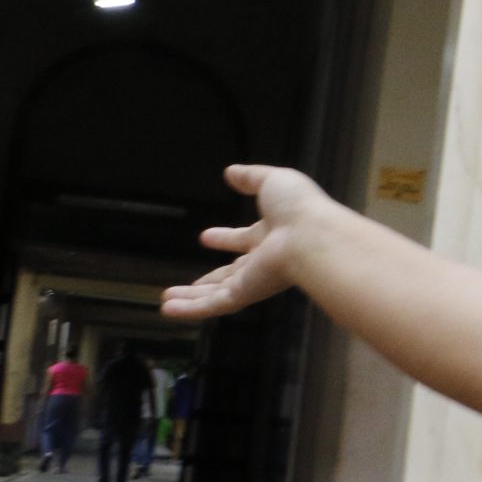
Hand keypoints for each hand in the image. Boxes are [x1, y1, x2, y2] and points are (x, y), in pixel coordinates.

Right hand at [161, 166, 331, 321]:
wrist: (313, 235)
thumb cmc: (300, 208)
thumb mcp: (272, 182)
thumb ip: (251, 178)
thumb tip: (232, 172)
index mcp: (272, 234)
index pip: (245, 239)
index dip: (227, 238)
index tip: (206, 236)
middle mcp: (264, 260)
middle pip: (231, 273)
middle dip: (211, 278)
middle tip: (192, 282)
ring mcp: (255, 279)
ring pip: (218, 293)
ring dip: (193, 298)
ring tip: (168, 300)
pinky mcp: (247, 293)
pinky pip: (214, 304)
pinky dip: (191, 309)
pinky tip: (169, 310)